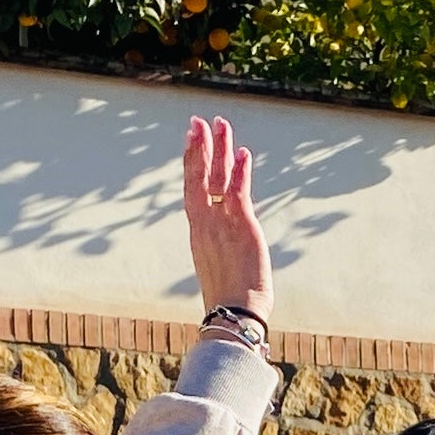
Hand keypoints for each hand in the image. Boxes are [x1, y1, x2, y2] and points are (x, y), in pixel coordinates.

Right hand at [180, 115, 272, 321]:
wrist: (233, 314)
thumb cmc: (229, 299)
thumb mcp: (219, 265)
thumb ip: (220, 246)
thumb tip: (226, 245)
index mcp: (198, 231)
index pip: (192, 189)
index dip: (192, 163)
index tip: (193, 140)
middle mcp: (205, 223)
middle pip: (198, 176)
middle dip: (199, 147)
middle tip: (198, 121)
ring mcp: (221, 224)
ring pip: (217, 178)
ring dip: (219, 149)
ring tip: (220, 124)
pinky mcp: (242, 228)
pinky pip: (238, 193)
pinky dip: (240, 172)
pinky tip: (242, 152)